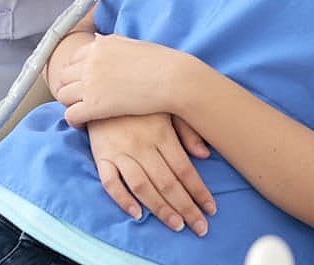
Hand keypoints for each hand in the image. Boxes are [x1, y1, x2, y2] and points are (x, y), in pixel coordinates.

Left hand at [54, 34, 183, 125]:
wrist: (173, 78)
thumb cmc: (160, 62)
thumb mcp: (132, 43)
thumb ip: (111, 43)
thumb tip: (97, 40)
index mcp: (99, 45)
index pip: (72, 59)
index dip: (76, 72)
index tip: (82, 82)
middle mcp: (90, 61)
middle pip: (64, 77)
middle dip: (70, 87)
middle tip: (81, 97)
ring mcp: (91, 83)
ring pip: (63, 95)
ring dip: (71, 103)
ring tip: (83, 110)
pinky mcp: (95, 105)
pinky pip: (70, 115)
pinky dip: (74, 120)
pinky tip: (84, 123)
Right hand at [85, 112, 215, 233]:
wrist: (103, 86)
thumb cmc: (141, 101)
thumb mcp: (168, 108)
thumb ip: (187, 130)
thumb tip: (205, 154)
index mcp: (162, 133)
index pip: (184, 169)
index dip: (199, 191)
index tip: (211, 209)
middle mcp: (142, 144)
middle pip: (167, 182)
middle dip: (185, 207)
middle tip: (199, 227)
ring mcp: (120, 151)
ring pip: (142, 186)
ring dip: (160, 209)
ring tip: (176, 225)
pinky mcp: (102, 156)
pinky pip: (110, 182)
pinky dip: (123, 199)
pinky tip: (137, 213)